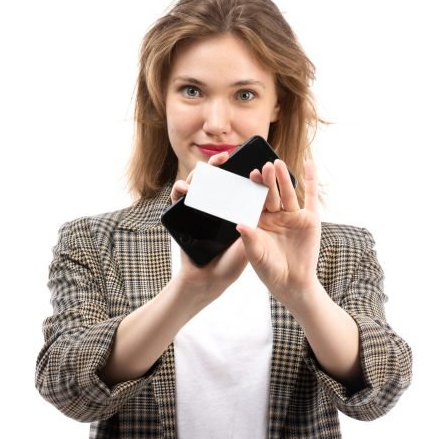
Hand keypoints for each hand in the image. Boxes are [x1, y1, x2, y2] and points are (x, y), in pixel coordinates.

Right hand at [170, 152, 247, 303]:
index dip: (244, 174)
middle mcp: (218, 207)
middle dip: (219, 167)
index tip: (249, 164)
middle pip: (219, 181)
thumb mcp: (248, 245)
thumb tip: (260, 202)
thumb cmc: (230, 266)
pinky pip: (179, 200)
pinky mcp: (184, 215)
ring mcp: (201, 210)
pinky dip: (178, 191)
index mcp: (236, 212)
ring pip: (199, 185)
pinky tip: (182, 189)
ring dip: (199, 175)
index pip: (240, 187)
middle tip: (224, 157)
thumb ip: (253, 227)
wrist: (206, 281)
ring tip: (203, 171)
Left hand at [236, 159, 320, 304]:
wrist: (293, 284)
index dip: (253, 189)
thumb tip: (240, 224)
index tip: (249, 177)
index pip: (255, 201)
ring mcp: (293, 216)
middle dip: (267, 181)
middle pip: (271, 194)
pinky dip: (310, 180)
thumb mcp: (256, 256)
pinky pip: (310, 196)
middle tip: (263, 167)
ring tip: (278, 163)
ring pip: (288, 192)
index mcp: (260, 222)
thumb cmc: (270, 271)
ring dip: (284, 178)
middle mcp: (276, 216)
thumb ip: (249, 240)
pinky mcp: (310, 219)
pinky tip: (308, 163)